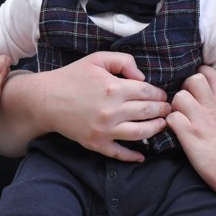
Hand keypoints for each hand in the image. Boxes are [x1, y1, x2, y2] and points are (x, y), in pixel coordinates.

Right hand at [0, 51, 170, 162]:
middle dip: (163, 110)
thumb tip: (142, 77)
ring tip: (162, 125)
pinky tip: (143, 156)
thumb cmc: (73, 76)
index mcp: (114, 88)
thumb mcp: (98, 59)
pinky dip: (133, 156)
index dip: (160, 94)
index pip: (148, 92)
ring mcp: (105, 130)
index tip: (164, 95)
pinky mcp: (96, 143)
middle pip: (148, 112)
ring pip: (140, 133)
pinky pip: (119, 153)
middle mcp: (112, 111)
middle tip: (169, 110)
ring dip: (156, 129)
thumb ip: (124, 62)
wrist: (46, 99)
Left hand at [167, 65, 215, 195]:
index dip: (202, 74)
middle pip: (194, 79)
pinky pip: (172, 118)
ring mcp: (201, 121)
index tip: (196, 84)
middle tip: (184, 103)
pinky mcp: (190, 136)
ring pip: (180, 96)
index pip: (213, 75)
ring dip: (175, 106)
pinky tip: (175, 131)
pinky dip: (170, 123)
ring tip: (179, 118)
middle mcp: (212, 109)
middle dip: (185, 88)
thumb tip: (201, 100)